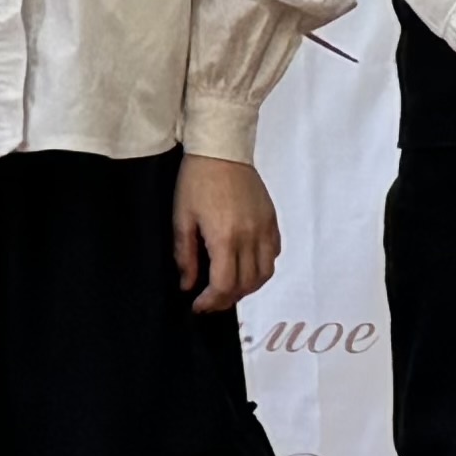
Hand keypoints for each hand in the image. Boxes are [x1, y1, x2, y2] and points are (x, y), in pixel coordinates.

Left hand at [175, 151, 280, 310]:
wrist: (221, 149)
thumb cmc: (196, 181)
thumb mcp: (182, 218)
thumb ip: (186, 255)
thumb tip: (188, 285)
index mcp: (225, 238)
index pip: (224, 285)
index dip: (211, 302)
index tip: (198, 306)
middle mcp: (250, 237)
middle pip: (246, 284)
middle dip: (227, 299)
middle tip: (210, 301)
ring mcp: (265, 228)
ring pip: (265, 273)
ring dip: (247, 287)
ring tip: (229, 287)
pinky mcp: (272, 219)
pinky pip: (273, 253)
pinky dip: (262, 267)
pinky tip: (246, 265)